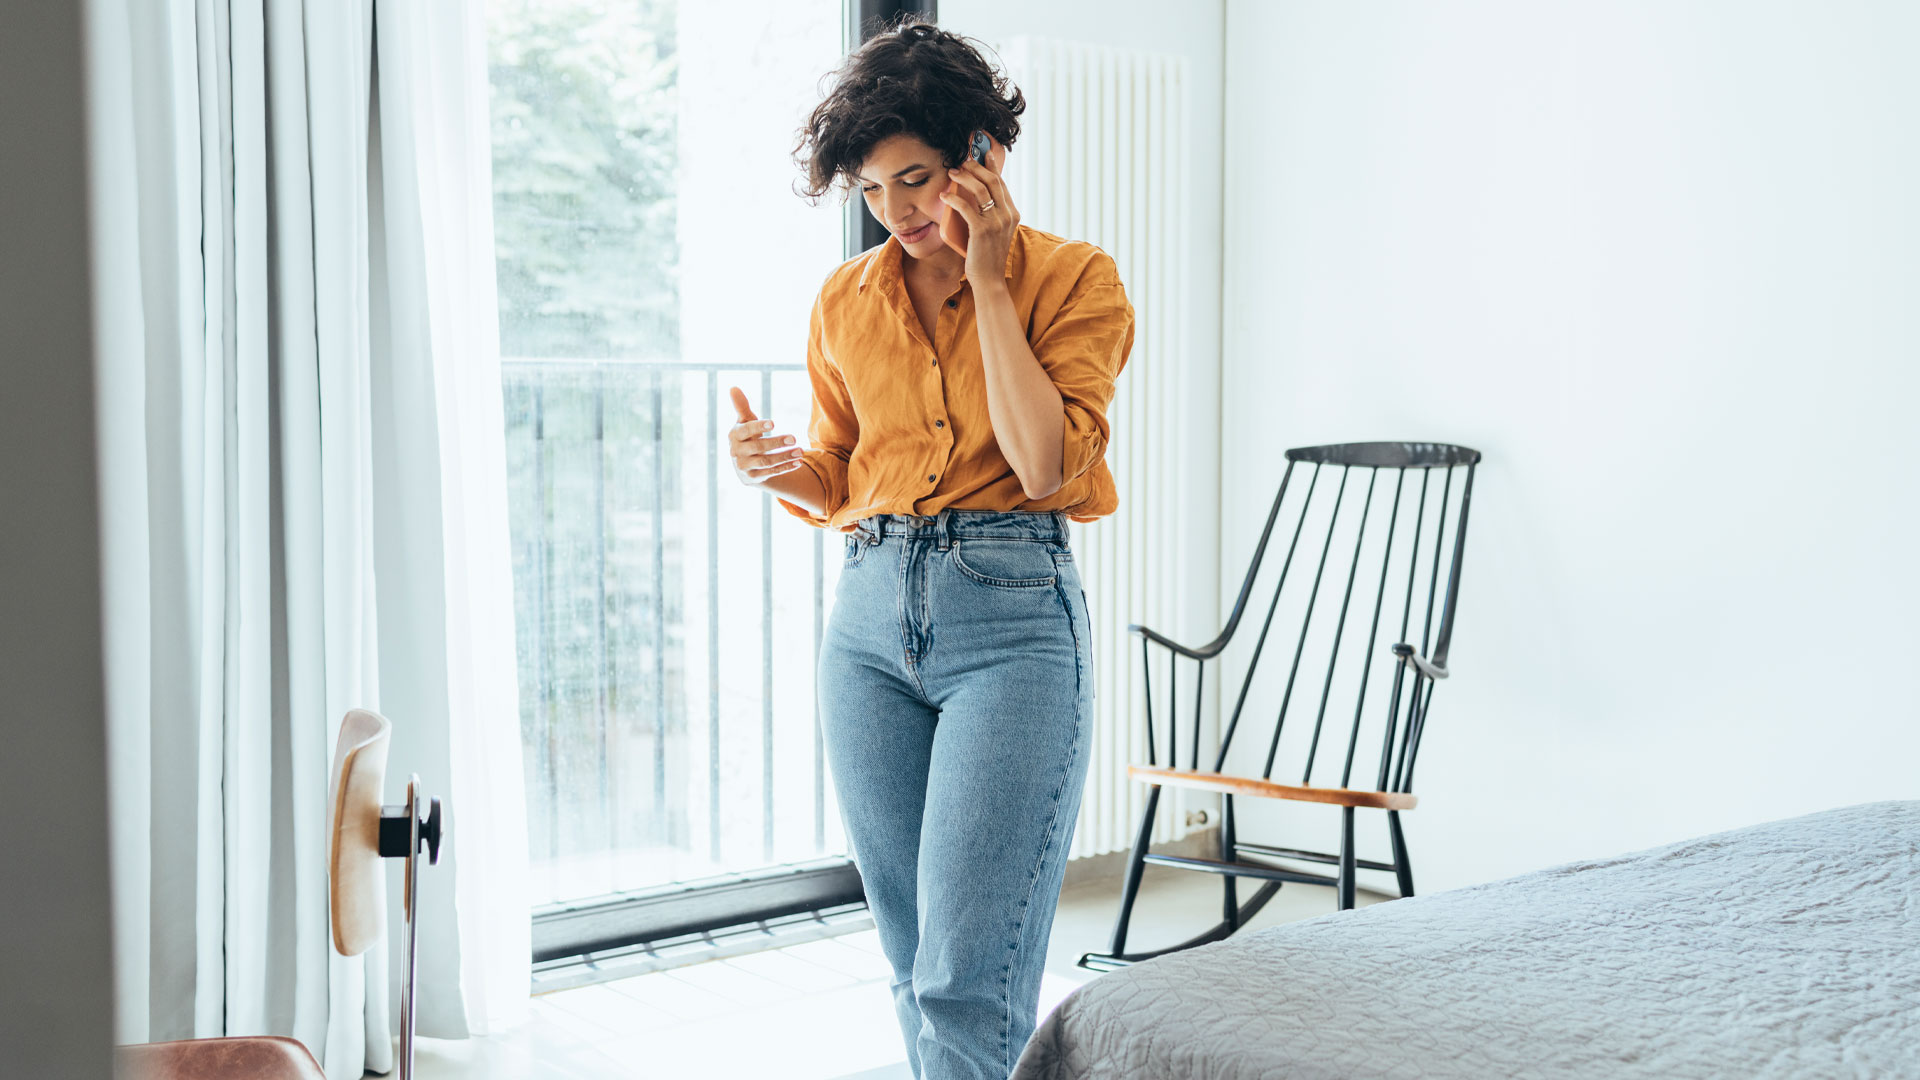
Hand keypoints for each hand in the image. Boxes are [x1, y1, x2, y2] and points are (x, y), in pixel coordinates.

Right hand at [727, 386, 804, 485]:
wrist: (743, 462)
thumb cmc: (747, 435)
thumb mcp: (745, 421)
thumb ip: (741, 406)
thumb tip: (733, 387)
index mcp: (734, 435)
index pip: (746, 430)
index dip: (759, 427)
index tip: (773, 423)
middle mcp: (736, 452)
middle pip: (758, 447)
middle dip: (776, 443)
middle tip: (794, 437)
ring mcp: (744, 466)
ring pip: (766, 462)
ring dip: (785, 457)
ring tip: (801, 451)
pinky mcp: (753, 477)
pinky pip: (771, 473)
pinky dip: (786, 468)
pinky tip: (799, 461)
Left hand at [938, 130, 1017, 280]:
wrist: (989, 280)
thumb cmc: (987, 256)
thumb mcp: (994, 232)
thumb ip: (990, 214)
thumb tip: (973, 196)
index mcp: (1012, 214)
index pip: (1001, 184)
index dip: (991, 166)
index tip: (982, 154)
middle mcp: (1007, 215)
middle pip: (992, 181)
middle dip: (976, 167)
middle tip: (962, 161)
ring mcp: (996, 222)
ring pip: (981, 190)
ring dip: (964, 178)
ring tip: (952, 173)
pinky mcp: (982, 230)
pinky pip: (966, 207)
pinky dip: (954, 198)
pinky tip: (945, 196)